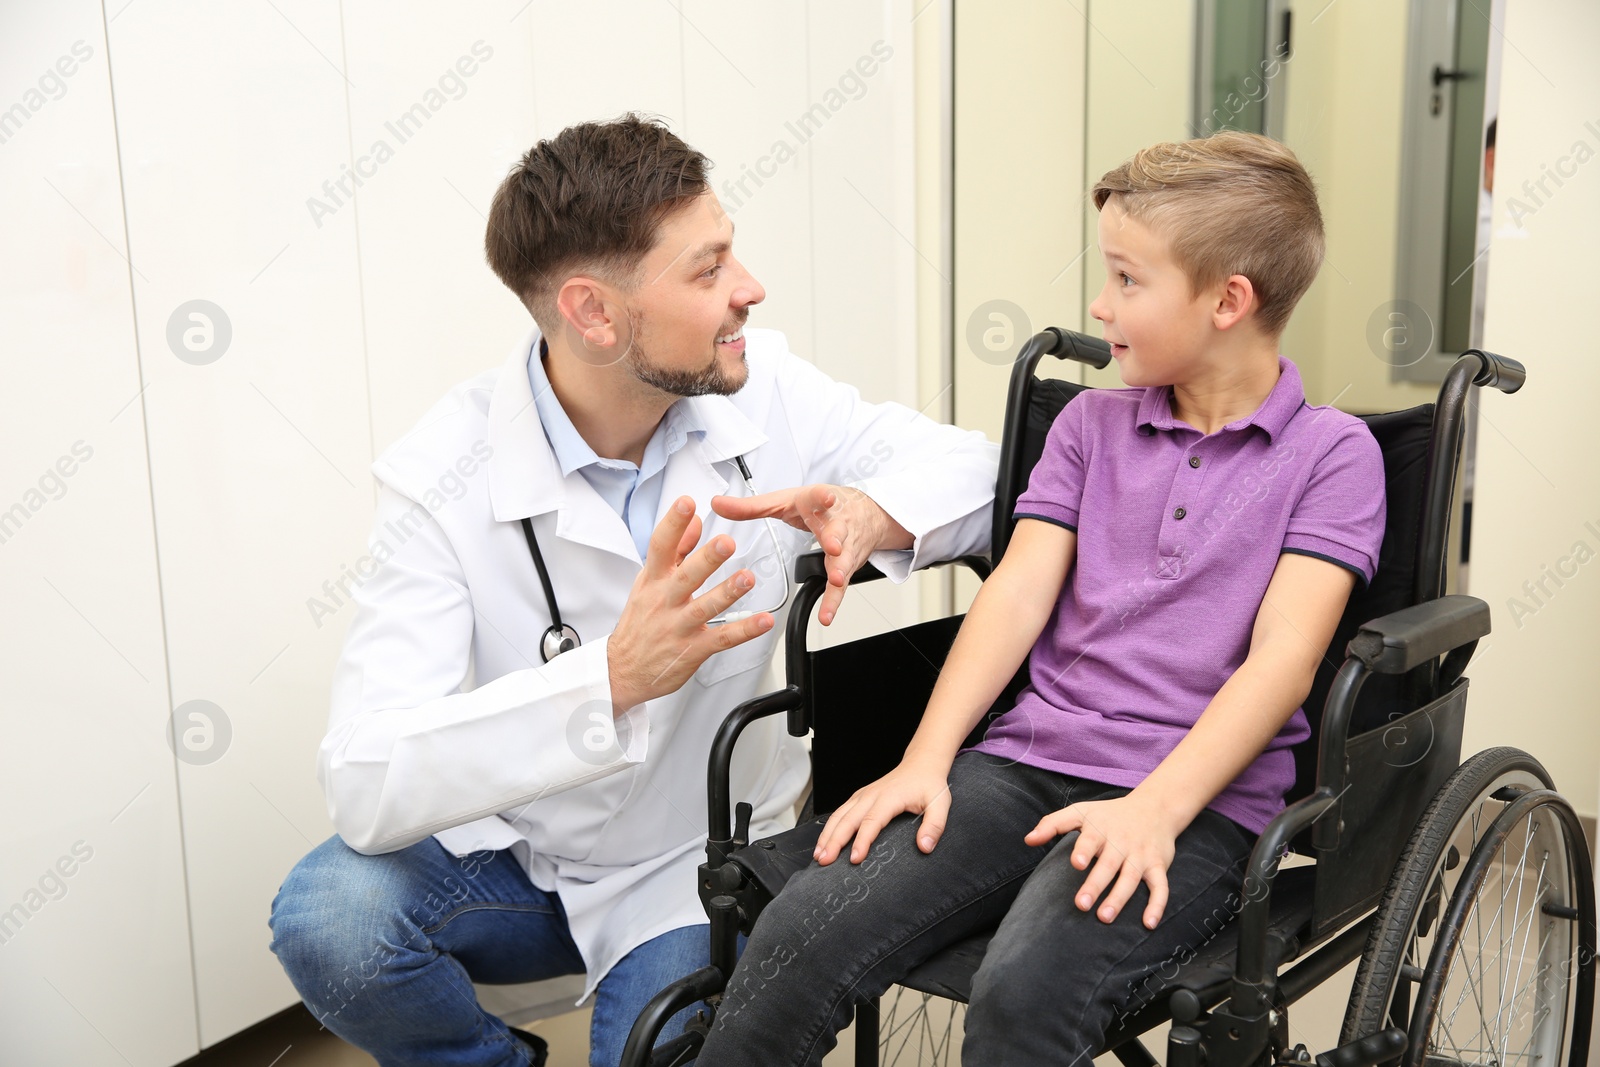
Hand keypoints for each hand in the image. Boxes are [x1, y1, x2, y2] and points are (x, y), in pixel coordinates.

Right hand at [606, 496, 773, 710]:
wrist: (623, 669)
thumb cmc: (640, 623)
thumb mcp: (650, 582)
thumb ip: (676, 550)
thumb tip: (694, 522)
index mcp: (654, 581)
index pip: (660, 547)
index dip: (673, 524)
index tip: (686, 504)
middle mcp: (665, 601)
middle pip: (686, 577)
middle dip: (706, 559)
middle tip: (725, 542)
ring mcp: (679, 626)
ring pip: (705, 607)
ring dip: (727, 592)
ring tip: (747, 578)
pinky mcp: (694, 649)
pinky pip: (722, 639)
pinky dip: (744, 631)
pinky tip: (762, 620)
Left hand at [711, 483, 909, 625]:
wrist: (864, 512)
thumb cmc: (820, 506)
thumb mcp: (784, 501)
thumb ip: (750, 506)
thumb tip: (717, 503)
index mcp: (816, 504)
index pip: (819, 497)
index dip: (822, 497)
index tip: (826, 498)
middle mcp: (835, 523)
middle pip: (837, 529)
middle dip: (836, 537)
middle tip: (833, 544)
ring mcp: (844, 545)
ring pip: (844, 557)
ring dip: (841, 569)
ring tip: (837, 578)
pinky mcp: (847, 564)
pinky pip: (841, 586)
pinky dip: (833, 601)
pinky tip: (825, 615)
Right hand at [813, 757, 951, 865]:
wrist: (921, 764)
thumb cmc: (929, 785)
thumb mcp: (940, 804)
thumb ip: (934, 826)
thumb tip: (925, 847)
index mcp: (889, 797)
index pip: (871, 821)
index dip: (862, 841)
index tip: (855, 859)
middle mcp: (871, 795)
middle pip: (847, 819)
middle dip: (834, 841)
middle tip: (825, 861)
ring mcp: (863, 795)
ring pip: (839, 815)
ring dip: (827, 835)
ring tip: (818, 855)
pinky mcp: (859, 797)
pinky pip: (840, 811)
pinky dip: (829, 827)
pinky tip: (824, 841)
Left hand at [1024, 793, 1179, 928]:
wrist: (1154, 808)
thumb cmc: (1108, 814)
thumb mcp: (1080, 811)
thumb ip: (1052, 824)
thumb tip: (1028, 840)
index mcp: (1100, 829)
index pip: (1090, 839)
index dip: (1085, 851)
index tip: (1077, 863)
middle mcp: (1121, 842)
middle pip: (1109, 864)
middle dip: (1096, 884)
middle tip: (1082, 904)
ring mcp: (1141, 854)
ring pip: (1132, 878)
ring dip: (1119, 898)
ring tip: (1105, 917)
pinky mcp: (1158, 865)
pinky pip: (1161, 886)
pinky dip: (1157, 905)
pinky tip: (1148, 923)